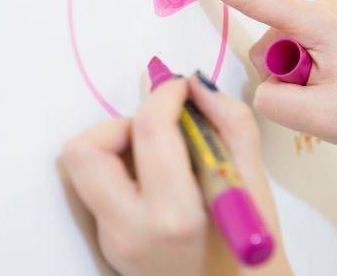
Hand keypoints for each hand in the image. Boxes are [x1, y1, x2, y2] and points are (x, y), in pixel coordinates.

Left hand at [61, 75, 291, 275]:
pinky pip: (95, 187)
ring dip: (115, 145)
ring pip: (81, 168)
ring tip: (158, 155)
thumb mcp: (255, 185)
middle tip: (158, 130)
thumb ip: (230, 123)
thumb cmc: (253, 252)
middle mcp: (128, 231)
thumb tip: (195, 83)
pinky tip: (155, 179)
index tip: (180, 88)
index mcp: (172, 218)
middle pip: (85, 150)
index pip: (149, 131)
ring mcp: (110, 241)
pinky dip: (120, 168)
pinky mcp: (104, 242)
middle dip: (119, 123)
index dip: (166, 95)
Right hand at [177, 0, 336, 152]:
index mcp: (321, 22)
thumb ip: (269, 100)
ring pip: (277, 51)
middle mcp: (322, 10)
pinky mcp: (329, 30)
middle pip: (266, 42)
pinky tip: (331, 87)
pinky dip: (302, 74)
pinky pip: (293, 51)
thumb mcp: (316, 117)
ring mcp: (326, 18)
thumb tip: (259, 87)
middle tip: (317, 97)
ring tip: (328, 94)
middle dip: (280, 74)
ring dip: (292, 78)